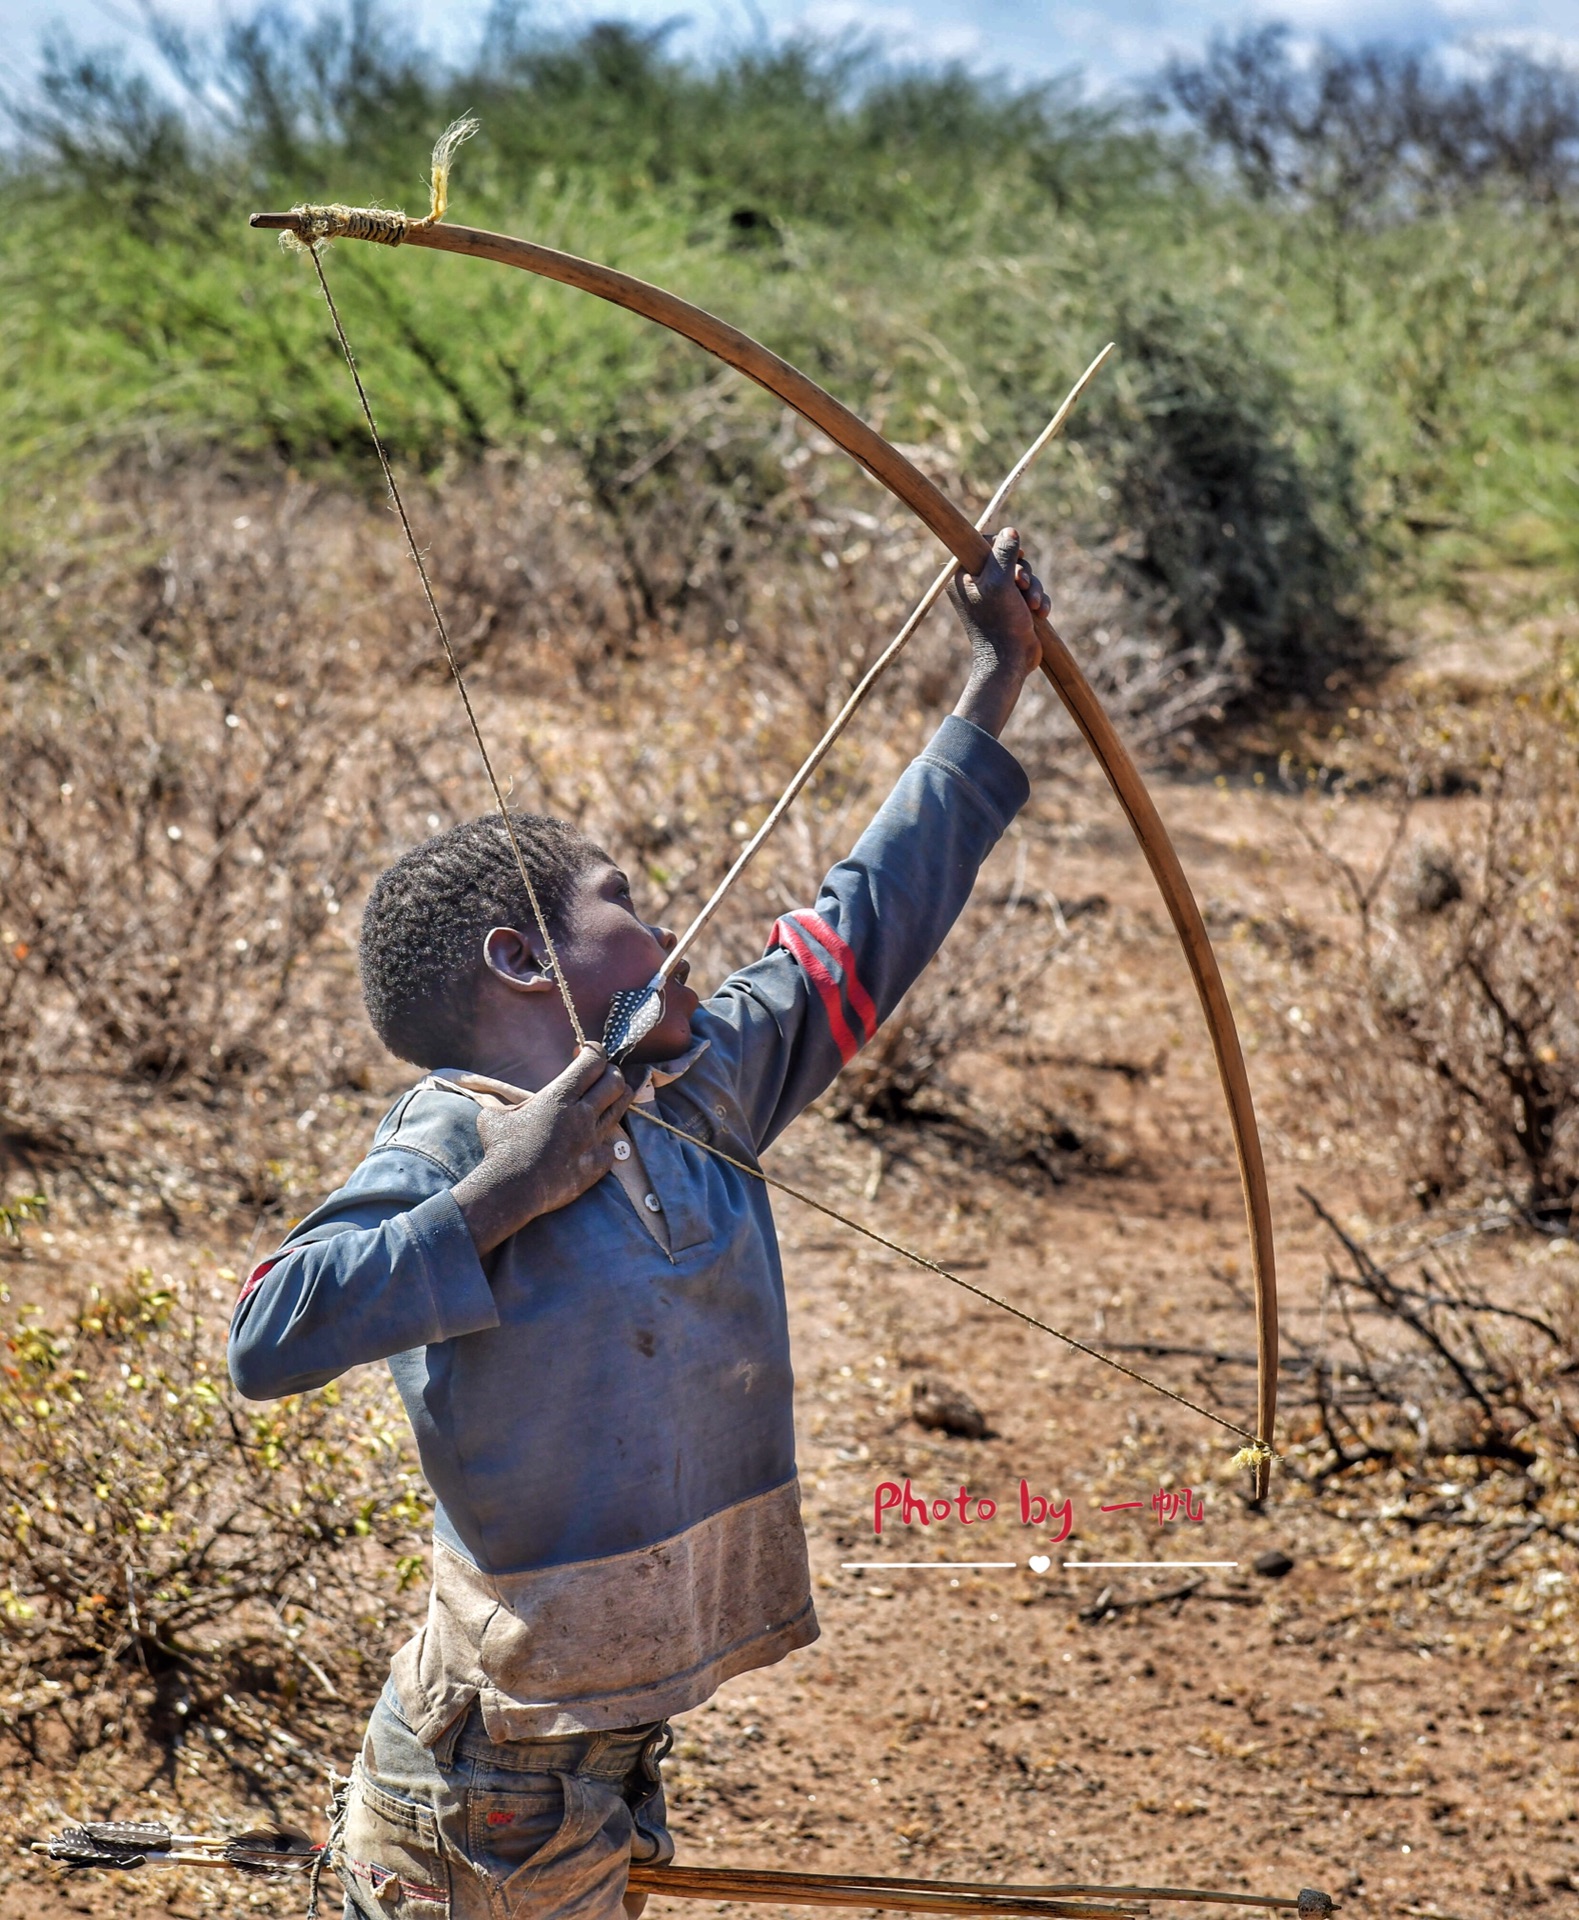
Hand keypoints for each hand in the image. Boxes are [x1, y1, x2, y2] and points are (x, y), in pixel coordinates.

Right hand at [452, 1045, 633, 1255]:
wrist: (511, 1189)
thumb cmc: (499, 1149)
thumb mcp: (495, 1115)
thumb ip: (511, 1104)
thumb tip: (499, 1101)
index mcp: (558, 1097)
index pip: (593, 1062)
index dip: (595, 1052)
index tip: (589, 1052)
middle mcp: (581, 1114)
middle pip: (615, 1081)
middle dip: (611, 1073)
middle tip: (603, 1075)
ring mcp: (593, 1139)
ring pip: (621, 1109)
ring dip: (617, 1100)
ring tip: (608, 1099)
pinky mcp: (598, 1164)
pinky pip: (612, 1146)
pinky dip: (605, 1142)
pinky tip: (593, 1144)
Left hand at [949, 526, 1048, 737]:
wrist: (1009, 662)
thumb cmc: (998, 623)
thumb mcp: (1000, 582)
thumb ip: (1004, 554)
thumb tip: (1010, 531)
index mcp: (962, 577)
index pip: (980, 543)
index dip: (1001, 544)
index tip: (1016, 552)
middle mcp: (977, 584)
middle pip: (1007, 557)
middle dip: (1022, 571)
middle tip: (1021, 585)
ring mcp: (996, 596)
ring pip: (1022, 574)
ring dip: (1033, 587)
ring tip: (1033, 605)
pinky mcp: (1012, 606)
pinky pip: (1030, 591)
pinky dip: (1037, 599)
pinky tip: (1040, 613)